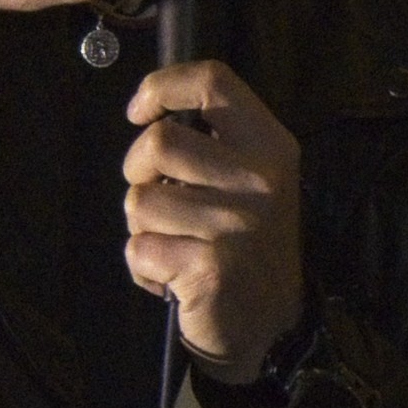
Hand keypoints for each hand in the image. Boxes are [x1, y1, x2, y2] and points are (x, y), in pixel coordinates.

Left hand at [124, 60, 303, 382]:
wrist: (270, 325)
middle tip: (153, 194)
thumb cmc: (246, 244)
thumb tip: (147, 116)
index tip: (139, 111)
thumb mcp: (249, 181)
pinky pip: (139, 248)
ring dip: (141, 225)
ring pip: (141, 199)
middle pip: (159, 141)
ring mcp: (236, 223)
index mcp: (270, 146)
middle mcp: (259, 179)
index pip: (212, 82)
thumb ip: (212, 144)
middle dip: (137, 169)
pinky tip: (171, 276)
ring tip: (173, 243)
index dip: (162, 86)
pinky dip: (143, 266)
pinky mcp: (209, 266)